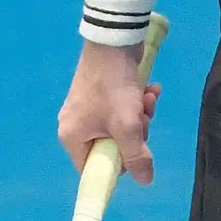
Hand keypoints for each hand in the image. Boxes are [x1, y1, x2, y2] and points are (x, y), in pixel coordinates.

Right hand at [58, 42, 162, 185]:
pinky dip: (137, 103)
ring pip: (121, 128)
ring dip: (140, 117)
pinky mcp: (102, 94)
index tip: (136, 156)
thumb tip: (145, 180)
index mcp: (72, 137)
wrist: (114, 40)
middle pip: (112, 148)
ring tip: (147, 100)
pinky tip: (149, 90)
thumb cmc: (115, 87)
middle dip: (135, 135)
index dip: (117, 167)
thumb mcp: (128, 126)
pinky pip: (122, 110)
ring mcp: (89, 109)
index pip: (94, 168)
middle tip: (143, 121)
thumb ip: (136, 156)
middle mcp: (76, 125)